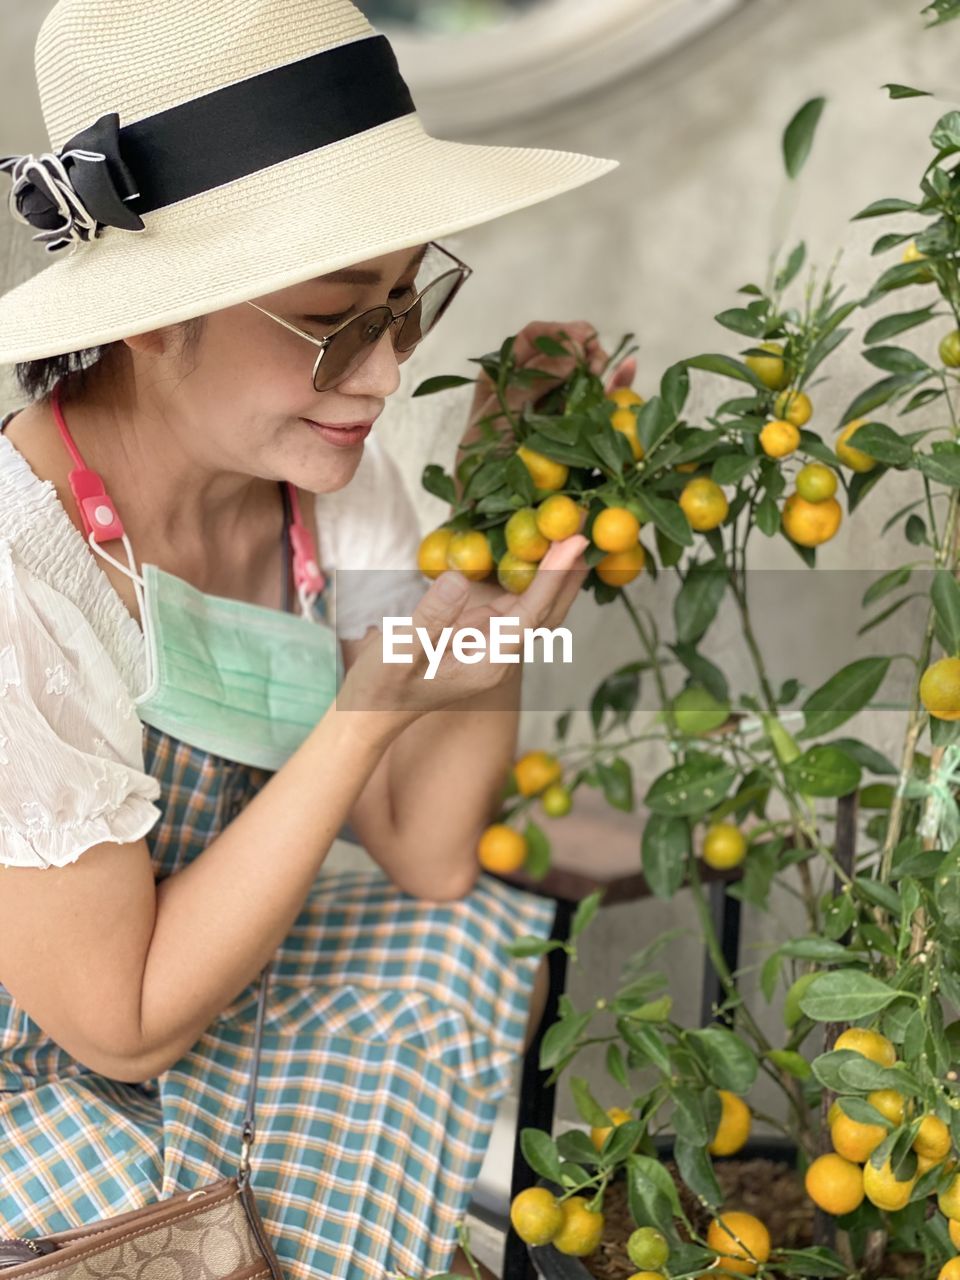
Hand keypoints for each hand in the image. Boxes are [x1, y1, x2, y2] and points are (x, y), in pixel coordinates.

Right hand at [337, 532, 588, 721]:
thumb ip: (431, 618)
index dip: (554, 576)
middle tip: (587, 523)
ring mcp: (491, 643)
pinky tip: (538, 550)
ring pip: (534, 604)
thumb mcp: (400, 651)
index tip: (575, 541)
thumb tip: (459, 577)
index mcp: (490, 661)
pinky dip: (530, 575)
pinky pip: (513, 601)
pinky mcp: (478, 633)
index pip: (532, 613)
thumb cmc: (383, 686)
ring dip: (554, 570)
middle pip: (547, 609)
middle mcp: (500, 653)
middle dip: (568, 569)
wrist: (371, 711)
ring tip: (574, 530)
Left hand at [462, 318, 636, 452]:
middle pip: (564, 348)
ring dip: (597, 361)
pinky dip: (617, 383)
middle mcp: (533, 382)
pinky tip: (630, 367)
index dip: (557, 332)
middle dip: (581, 345)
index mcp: (506, 373)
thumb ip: (530, 383)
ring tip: (601, 366)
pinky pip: (600, 399)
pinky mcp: (577, 423)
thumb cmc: (481, 460)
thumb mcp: (496, 415)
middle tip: (592, 356)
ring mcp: (556, 401)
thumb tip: (571, 352)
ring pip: (583, 370)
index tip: (577, 340)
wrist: (488, 502)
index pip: (534, 337)